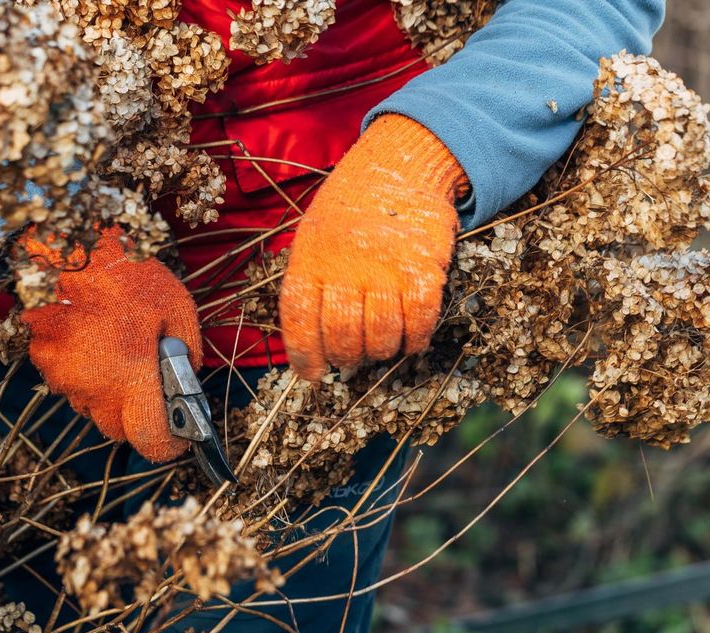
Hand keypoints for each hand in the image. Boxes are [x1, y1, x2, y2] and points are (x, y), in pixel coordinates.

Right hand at [21, 228, 202, 462]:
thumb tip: (183, 382)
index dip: (168, 443)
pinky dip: (84, 373)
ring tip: (117, 352)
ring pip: (92, 408)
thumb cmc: (127, 273)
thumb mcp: (178, 307)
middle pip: (119, 429)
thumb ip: (186, 354)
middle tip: (147, 384)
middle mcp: (94, 386)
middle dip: (136, 416)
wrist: (68, 243)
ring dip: (108, 394)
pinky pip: (71, 384)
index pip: (151, 440)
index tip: (178, 436)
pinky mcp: (42, 362)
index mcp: (133, 376)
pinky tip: (92, 341)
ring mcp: (63, 377)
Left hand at [280, 114, 469, 381]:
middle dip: (347, 358)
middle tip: (353, 358)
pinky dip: (415, 339)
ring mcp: (386, 270)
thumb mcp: (314, 237)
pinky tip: (411, 340)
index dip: (305, 356)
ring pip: (381, 337)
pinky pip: (420, 322)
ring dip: (381, 351)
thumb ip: (311, 284)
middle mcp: (345, 268)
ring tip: (381, 346)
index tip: (312, 375)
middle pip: (343, 337)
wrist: (400, 165)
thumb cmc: (351, 209)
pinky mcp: (424, 270)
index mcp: (310, 261)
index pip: (299, 322)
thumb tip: (312, 344)